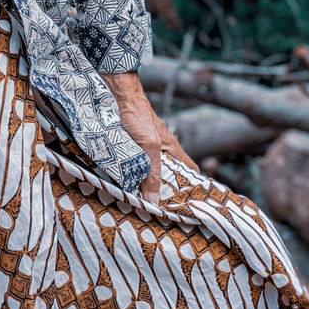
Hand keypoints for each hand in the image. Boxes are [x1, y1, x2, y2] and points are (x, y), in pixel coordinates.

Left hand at [101, 72, 199, 203]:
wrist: (116, 95)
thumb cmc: (138, 115)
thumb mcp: (149, 146)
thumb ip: (152, 172)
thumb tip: (154, 201)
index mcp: (173, 150)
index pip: (190, 171)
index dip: (192, 187)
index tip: (186, 206)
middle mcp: (161, 151)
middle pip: (168, 177)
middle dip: (163, 194)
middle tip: (156, 213)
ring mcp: (145, 149)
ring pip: (148, 174)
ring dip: (143, 187)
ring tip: (138, 206)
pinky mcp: (130, 148)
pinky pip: (133, 167)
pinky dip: (129, 178)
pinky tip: (122, 188)